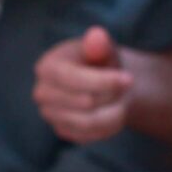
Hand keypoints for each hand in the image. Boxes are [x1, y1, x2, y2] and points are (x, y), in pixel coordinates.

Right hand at [34, 26, 134, 144]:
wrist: (100, 82)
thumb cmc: (100, 60)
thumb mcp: (103, 48)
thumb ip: (100, 44)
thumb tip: (97, 36)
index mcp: (47, 66)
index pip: (71, 78)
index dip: (102, 81)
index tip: (129, 79)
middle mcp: (42, 93)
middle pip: (85, 102)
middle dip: (112, 95)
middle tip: (125, 85)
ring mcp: (50, 115)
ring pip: (90, 123)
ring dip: (115, 112)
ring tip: (121, 98)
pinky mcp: (62, 131)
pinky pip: (92, 136)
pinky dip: (110, 125)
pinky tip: (113, 110)